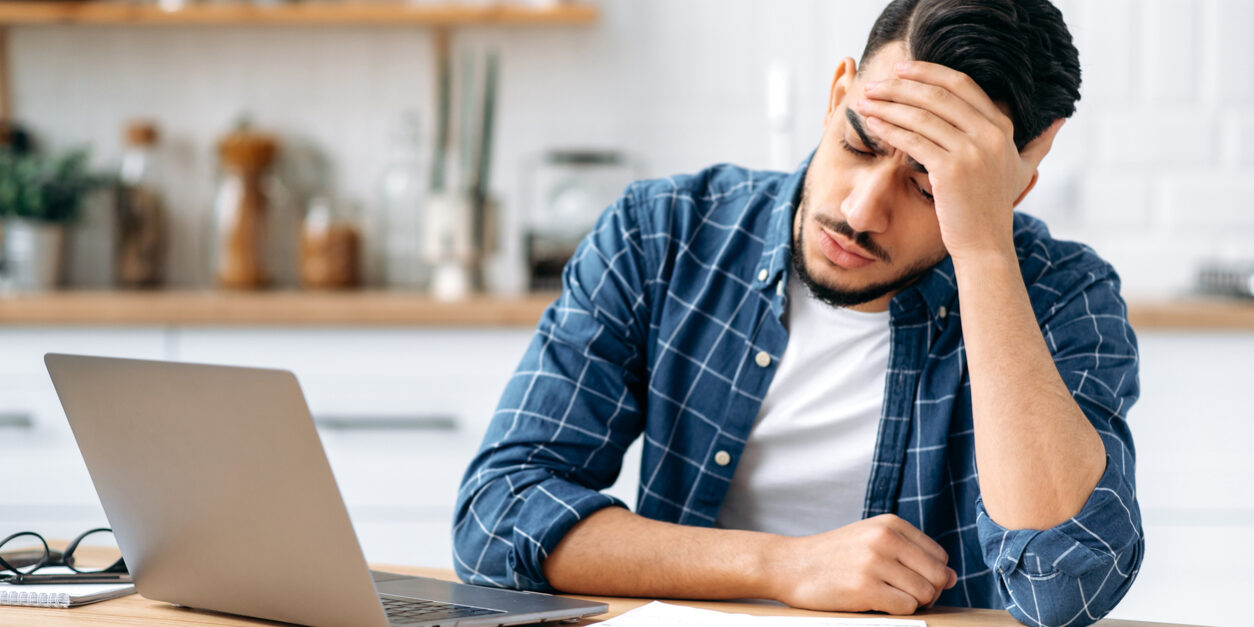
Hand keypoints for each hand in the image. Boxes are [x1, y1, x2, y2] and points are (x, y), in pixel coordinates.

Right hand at [762, 514, 957, 614]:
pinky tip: (875, 602)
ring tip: (887, 597)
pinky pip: (906, 607)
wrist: (790, 565)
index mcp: (891, 524)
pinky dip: (897, 611)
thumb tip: (952, 577)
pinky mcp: (865, 588)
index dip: (931, 574)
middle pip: (937, 576)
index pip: (939, 555)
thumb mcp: (871, 538)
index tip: (909, 580)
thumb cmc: (834, 556)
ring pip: (925, 594)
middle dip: (927, 592)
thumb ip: (910, 552)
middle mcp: (886, 539)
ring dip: (911, 603)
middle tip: (902, 594)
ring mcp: (875, 563)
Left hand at [854, 61, 1062, 260]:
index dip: (929, 72)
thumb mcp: (1023, 170)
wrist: (986, 244)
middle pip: (938, 95)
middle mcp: (990, 134)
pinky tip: (872, 124)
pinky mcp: (950, 170)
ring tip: (866, 102)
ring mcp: (971, 151)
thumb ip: (1039, 144)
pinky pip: (913, 141)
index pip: (962, 85)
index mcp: (1002, 127)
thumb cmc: (994, 207)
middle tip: (874, 85)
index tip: (902, 68)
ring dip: (888, 106)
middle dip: (900, 87)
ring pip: (921, 116)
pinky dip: (889, 130)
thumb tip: (1059, 120)